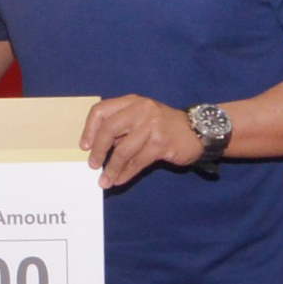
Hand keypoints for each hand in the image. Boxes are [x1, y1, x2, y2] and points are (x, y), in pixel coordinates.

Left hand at [80, 95, 204, 188]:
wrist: (197, 131)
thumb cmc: (163, 126)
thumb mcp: (141, 118)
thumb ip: (121, 127)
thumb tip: (95, 148)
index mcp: (131, 102)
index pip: (100, 110)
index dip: (89, 129)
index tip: (84, 146)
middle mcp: (141, 110)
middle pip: (109, 129)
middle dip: (98, 150)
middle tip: (92, 165)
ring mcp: (152, 125)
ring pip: (123, 150)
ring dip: (111, 169)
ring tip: (104, 181)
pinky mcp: (161, 143)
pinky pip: (138, 162)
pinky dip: (126, 173)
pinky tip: (119, 180)